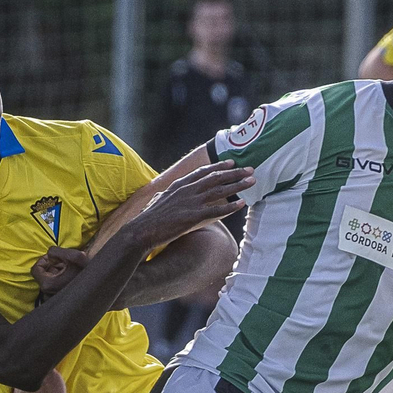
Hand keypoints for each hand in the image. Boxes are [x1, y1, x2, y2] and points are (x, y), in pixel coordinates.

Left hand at [32, 246, 87, 295]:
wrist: (102, 285)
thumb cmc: (88, 271)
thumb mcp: (74, 255)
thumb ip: (56, 251)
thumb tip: (50, 255)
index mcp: (48, 284)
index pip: (35, 269)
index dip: (44, 260)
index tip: (54, 258)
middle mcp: (49, 294)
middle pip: (43, 275)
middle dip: (52, 267)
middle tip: (64, 263)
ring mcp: (55, 298)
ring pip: (50, 281)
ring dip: (57, 273)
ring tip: (70, 270)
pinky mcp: (61, 300)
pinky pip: (56, 287)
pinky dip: (61, 280)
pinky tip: (72, 277)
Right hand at [125, 161, 253, 250]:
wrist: (141, 230)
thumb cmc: (149, 218)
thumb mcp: (159, 199)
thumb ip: (167, 194)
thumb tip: (165, 192)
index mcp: (180, 185)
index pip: (203, 172)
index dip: (219, 166)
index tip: (232, 163)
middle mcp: (187, 190)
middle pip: (216, 178)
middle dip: (235, 173)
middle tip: (250, 169)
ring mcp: (191, 203)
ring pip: (220, 191)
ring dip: (238, 185)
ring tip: (251, 182)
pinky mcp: (193, 217)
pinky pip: (217, 210)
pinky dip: (231, 207)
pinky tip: (242, 204)